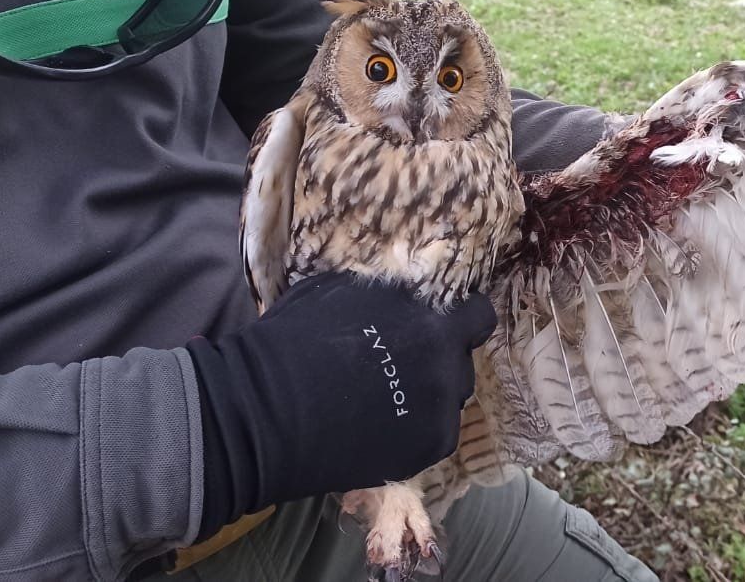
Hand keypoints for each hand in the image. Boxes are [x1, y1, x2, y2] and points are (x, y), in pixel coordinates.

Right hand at [186, 272, 495, 538]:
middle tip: (403, 363)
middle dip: (440, 358)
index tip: (443, 322)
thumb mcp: (344, 290)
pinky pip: (434, 435)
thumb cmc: (295, 339)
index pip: (480, 317)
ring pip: (449, 400)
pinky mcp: (423, 453)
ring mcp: (438, 416)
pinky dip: (416, 430)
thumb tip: (407, 290)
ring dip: (430, 396)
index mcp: (433, 326)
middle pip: (462, 362)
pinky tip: (381, 426)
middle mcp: (447, 371)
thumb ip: (390, 293)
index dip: (463, 317)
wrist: (264, 411)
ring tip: (388, 398)